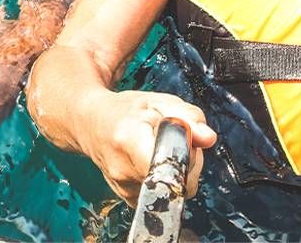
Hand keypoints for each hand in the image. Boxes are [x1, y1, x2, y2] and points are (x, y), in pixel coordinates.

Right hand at [83, 91, 216, 202]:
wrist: (92, 124)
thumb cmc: (127, 111)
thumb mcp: (159, 102)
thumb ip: (187, 116)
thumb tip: (209, 138)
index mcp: (129, 140)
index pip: (169, 165)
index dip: (188, 157)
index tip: (188, 142)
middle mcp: (122, 169)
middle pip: (176, 183)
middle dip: (189, 164)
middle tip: (180, 142)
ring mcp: (123, 188)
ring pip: (172, 192)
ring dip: (178, 173)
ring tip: (164, 151)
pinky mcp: (128, 198)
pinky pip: (162, 196)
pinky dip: (166, 181)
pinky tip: (156, 163)